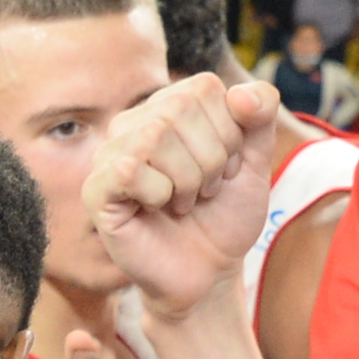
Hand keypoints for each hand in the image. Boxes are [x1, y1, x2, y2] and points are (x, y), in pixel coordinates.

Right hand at [84, 77, 281, 319]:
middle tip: (205, 189)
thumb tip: (240, 92)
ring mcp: (110, 154)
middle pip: (180, 107)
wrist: (208, 271)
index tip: (226, 167)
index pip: (205, 88)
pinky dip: (159, 195)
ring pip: (155, 136)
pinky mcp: (97, 190)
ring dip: (187, 180)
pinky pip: (130, 170)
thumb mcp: (256, 161)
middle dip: (211, 158)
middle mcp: (134, 123)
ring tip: (183, 202)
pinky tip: (156, 209)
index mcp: (169, 106)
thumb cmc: (224, 214)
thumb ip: (261, 115)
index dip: (229, 132)